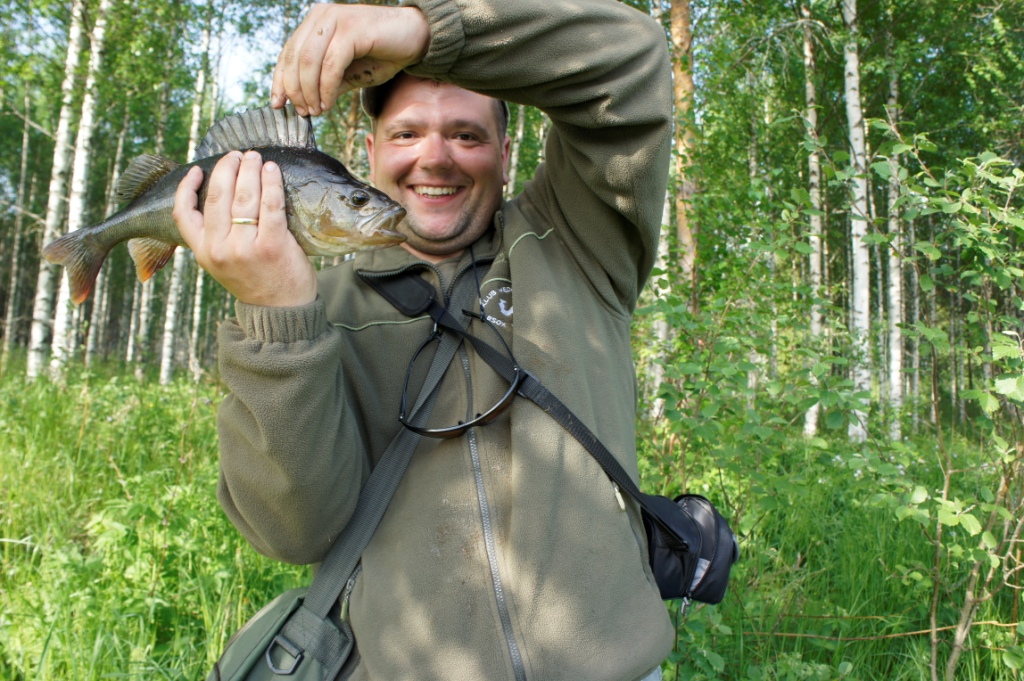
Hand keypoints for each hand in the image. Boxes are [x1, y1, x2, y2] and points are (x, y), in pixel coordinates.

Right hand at [173, 150, 317, 307]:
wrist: (281, 313)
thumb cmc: (256, 282)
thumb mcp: (224, 264)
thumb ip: (217, 238)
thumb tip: (222, 199)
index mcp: (203, 252)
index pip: (183, 213)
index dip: (186, 187)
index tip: (196, 170)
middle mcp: (219, 249)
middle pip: (217, 196)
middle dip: (226, 169)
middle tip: (236, 155)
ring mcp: (244, 248)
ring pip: (243, 197)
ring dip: (249, 170)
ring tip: (255, 157)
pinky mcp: (272, 246)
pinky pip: (270, 206)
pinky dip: (271, 183)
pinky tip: (272, 171)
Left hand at [271, 3, 429, 115]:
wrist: (415, 37)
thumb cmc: (383, 53)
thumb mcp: (348, 73)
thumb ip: (325, 83)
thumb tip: (305, 105)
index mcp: (315, 23)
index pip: (287, 54)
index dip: (279, 81)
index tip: (278, 104)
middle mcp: (321, 17)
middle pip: (294, 58)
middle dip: (295, 91)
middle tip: (302, 112)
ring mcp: (335, 20)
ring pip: (309, 62)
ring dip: (310, 92)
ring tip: (316, 111)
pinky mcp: (351, 29)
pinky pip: (331, 64)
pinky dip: (326, 88)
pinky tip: (328, 104)